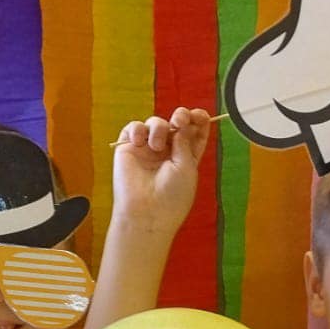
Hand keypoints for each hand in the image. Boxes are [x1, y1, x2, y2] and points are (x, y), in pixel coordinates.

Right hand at [112, 108, 208, 238]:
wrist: (146, 212)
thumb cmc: (171, 196)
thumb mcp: (187, 167)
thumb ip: (185, 142)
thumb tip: (181, 125)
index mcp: (186, 157)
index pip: (194, 132)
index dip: (198, 120)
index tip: (200, 116)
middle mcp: (167, 152)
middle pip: (176, 123)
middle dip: (181, 116)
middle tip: (179, 121)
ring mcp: (148, 149)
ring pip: (155, 123)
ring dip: (159, 128)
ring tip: (157, 146)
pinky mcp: (129, 148)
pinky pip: (134, 128)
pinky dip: (138, 130)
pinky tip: (140, 142)